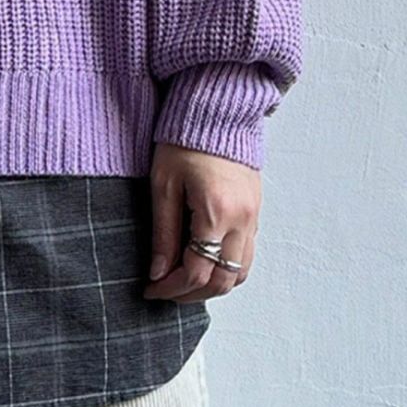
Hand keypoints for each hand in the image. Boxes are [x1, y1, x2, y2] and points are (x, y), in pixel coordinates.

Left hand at [143, 141, 259, 301]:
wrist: (216, 112)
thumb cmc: (183, 141)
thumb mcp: (163, 185)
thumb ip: (163, 233)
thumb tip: (158, 273)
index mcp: (216, 213)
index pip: (196, 272)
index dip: (170, 288)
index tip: (150, 289)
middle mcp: (242, 221)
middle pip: (222, 282)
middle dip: (191, 294)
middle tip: (164, 291)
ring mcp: (254, 218)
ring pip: (240, 274)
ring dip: (212, 285)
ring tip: (181, 282)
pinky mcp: (256, 212)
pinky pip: (246, 256)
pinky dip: (226, 269)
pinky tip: (202, 263)